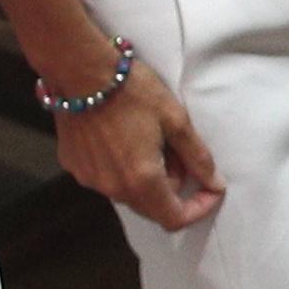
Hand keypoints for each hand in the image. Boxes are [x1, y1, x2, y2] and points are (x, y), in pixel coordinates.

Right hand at [54, 60, 224, 232]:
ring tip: (150, 141)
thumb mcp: (175, 120)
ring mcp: (90, 179)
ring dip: (147, 179)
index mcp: (142, 181)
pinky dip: (121, 168)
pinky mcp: (74, 166)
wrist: (80, 70)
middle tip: (178, 152)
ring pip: (128, 193)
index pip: (175, 219)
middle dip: (173, 187)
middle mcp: (113, 189)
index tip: (209, 188)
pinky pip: (105, 178)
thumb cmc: (132, 90)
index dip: (198, 208)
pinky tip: (122, 138)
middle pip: (152, 208)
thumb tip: (215, 183)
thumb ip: (198, 157)